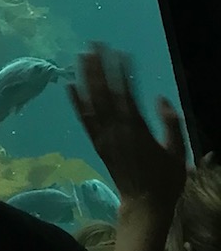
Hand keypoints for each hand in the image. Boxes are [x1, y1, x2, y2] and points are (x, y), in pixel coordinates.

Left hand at [68, 45, 186, 216]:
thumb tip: (161, 99)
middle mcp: (117, 129)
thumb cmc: (165, 179)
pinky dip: (77, 103)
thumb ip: (172, 125)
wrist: (144, 205)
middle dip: (99, 67)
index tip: (118, 52)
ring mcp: (105, 137)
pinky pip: (85, 121)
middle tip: (93, 45)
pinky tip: (71, 86)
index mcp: (138, 129)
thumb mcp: (178, 153)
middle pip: (105, 93)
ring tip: (81, 57)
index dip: (121, 72)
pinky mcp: (98, 144)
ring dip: (86, 78)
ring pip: (93, 102)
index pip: (127, 93)